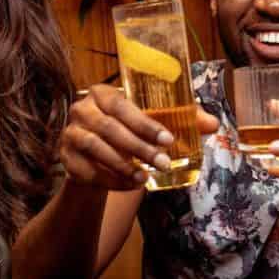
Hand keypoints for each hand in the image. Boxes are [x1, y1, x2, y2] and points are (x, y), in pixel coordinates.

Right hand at [59, 84, 217, 190]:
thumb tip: (213, 124)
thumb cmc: (128, 132)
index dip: (145, 123)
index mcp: (102, 93)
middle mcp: (81, 109)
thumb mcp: (151, 122)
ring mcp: (70, 134)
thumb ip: (181, 119)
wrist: (96, 158)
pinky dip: (112, 180)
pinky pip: (88, 170)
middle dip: (139, 148)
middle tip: (163, 163)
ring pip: (97, 148)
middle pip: (110, 128)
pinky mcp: (65, 158)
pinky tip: (131, 185)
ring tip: (146, 177)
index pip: (123, 105)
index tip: (168, 140)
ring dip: (124, 165)